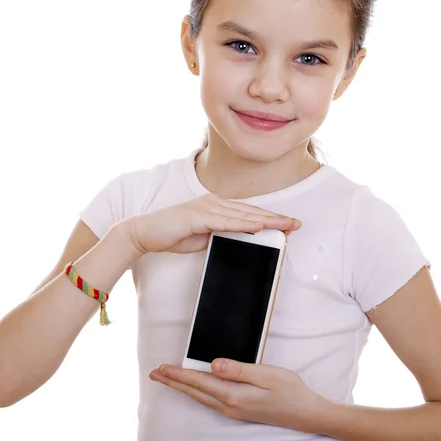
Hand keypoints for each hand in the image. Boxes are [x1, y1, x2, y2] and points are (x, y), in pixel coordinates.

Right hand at [126, 192, 301, 255]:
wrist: (144, 233)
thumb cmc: (172, 235)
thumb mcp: (202, 237)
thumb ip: (220, 235)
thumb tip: (239, 239)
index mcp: (215, 206)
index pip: (247, 213)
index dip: (269, 218)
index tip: (288, 224)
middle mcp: (213, 202)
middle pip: (250, 212)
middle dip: (275, 218)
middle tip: (296, 223)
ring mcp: (205, 207)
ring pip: (242, 215)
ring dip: (266, 221)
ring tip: (285, 226)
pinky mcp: (197, 216)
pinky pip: (225, 222)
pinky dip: (243, 224)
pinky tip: (259, 227)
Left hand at [149, 358, 331, 433]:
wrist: (306, 413)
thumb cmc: (289, 391)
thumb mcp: (266, 374)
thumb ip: (238, 369)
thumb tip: (213, 364)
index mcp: (234, 394)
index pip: (199, 382)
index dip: (178, 374)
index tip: (162, 368)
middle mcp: (230, 406)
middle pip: (195, 391)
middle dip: (173, 382)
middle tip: (155, 374)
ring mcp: (234, 411)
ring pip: (201, 397)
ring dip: (182, 387)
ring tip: (168, 380)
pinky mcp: (239, 411)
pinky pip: (210, 400)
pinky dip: (196, 392)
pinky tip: (194, 388)